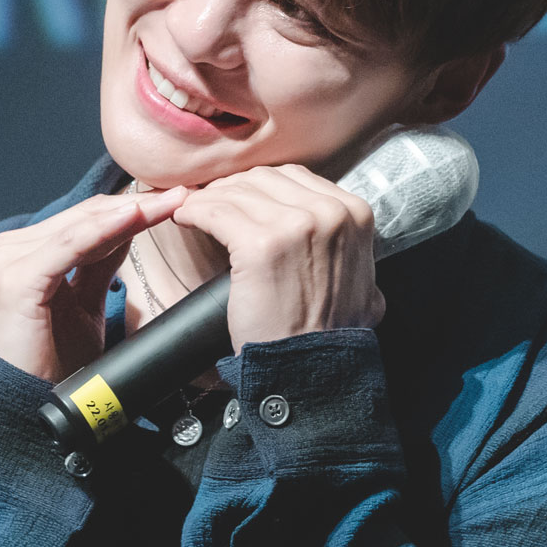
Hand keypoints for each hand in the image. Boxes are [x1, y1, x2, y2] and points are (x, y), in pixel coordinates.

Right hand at [0, 187, 186, 380]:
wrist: (29, 405)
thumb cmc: (53, 362)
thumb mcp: (85, 303)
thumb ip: (100, 263)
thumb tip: (130, 225)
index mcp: (26, 252)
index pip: (86, 219)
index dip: (131, 209)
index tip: (176, 200)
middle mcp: (11, 248)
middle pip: (85, 217)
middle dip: (137, 206)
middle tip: (184, 193)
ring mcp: (9, 259)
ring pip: (80, 226)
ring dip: (129, 213)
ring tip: (170, 202)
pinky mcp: (16, 277)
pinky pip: (69, 247)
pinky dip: (104, 230)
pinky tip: (136, 217)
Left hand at [169, 164, 385, 353]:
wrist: (313, 368)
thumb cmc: (328, 333)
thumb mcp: (362, 283)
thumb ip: (348, 250)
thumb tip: (332, 238)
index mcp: (354, 214)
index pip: (294, 178)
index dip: (259, 186)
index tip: (239, 196)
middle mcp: (328, 212)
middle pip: (264, 179)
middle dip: (233, 189)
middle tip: (211, 203)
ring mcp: (294, 226)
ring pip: (237, 192)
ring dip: (209, 199)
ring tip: (193, 211)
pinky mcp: (259, 244)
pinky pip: (216, 212)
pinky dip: (195, 211)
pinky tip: (185, 218)